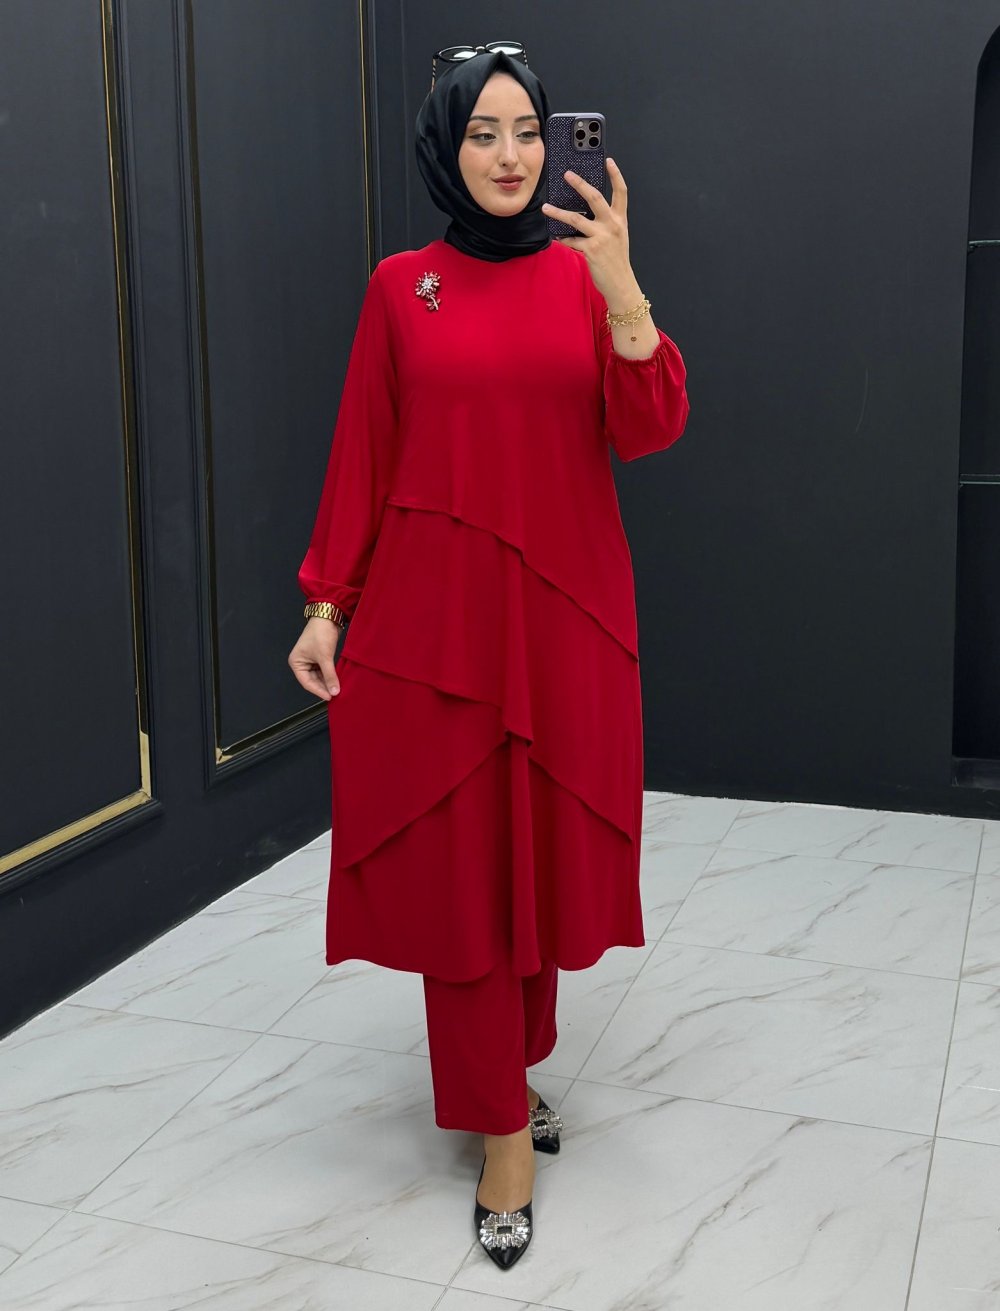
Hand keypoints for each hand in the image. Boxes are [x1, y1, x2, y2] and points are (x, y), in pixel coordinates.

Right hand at [288, 617, 341, 700]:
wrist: (328, 617)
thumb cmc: (320, 633)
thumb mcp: (325, 656)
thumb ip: (330, 675)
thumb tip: (334, 690)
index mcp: (296, 662)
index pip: (306, 682)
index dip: (318, 690)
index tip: (329, 696)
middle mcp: (302, 662)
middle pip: (313, 680)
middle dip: (324, 687)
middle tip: (335, 694)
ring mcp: (311, 660)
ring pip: (319, 676)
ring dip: (327, 682)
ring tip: (337, 688)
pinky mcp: (320, 657)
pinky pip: (324, 671)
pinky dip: (330, 675)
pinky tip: (337, 680)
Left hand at [541, 157, 633, 301]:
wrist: (621, 284)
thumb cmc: (617, 261)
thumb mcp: (617, 237)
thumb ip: (605, 223)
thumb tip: (586, 213)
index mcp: (619, 220)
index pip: (621, 192)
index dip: (615, 175)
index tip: (608, 161)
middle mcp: (611, 225)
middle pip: (595, 197)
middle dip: (580, 183)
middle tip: (567, 174)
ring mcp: (601, 237)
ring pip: (575, 218)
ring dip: (558, 212)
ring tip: (546, 207)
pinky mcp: (591, 250)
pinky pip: (571, 241)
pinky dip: (563, 239)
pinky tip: (557, 237)